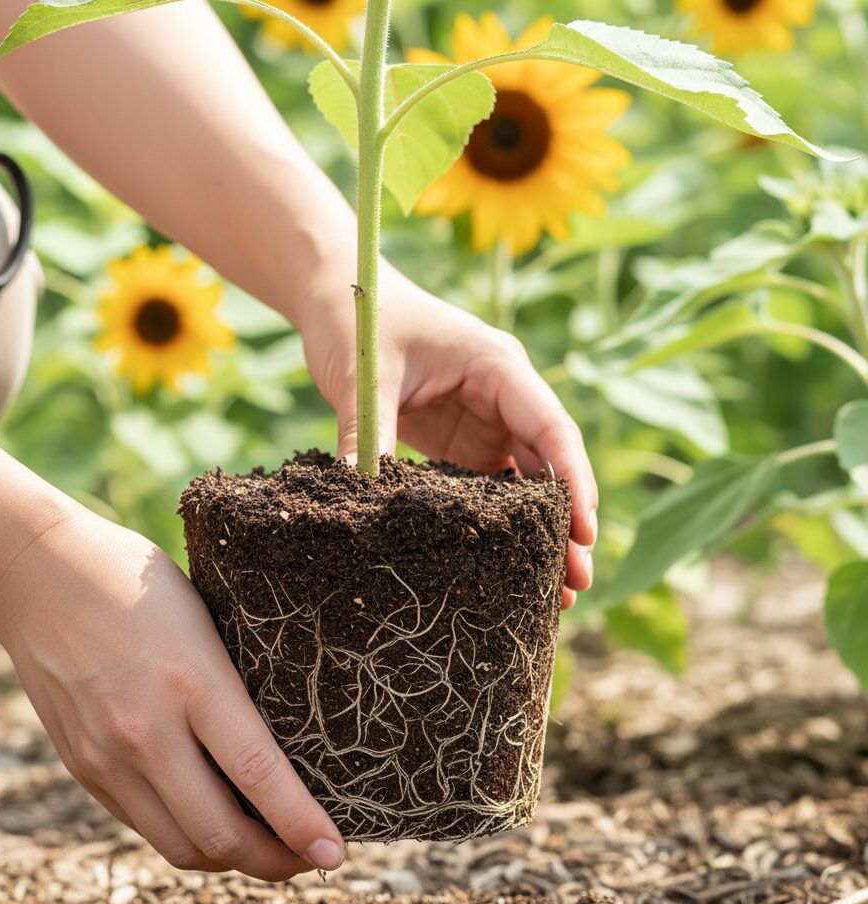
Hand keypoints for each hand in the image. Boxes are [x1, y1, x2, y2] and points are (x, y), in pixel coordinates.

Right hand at [0, 508, 345, 879]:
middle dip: (275, 862)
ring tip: (265, 848)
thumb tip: (278, 748)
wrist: (35, 572)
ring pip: (179, 845)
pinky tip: (210, 820)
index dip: (302, 825)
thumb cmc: (135, 580)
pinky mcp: (81, 767)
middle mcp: (146, 731)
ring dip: (230, 860)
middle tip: (308, 855)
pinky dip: (185, 836)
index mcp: (192, 680)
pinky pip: (143, 825)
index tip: (334, 853)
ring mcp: (106, 756)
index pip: (259, 773)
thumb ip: (231, 687)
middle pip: (220, 834)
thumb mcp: (205, 619)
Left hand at [299, 266, 596, 609]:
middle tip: (576, 583)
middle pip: (547, 465)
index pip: (549, 427)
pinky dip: (503, 524)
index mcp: (496, 366)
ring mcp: (485, 419)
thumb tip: (354, 499)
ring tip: (552, 591)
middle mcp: (503, 395)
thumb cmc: (359, 319)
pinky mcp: (461, 440)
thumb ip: (365, 434)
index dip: (572, 482)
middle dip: (565, 523)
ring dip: (539, 531)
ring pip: (525, 482)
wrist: (341, 293)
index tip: (584, 534)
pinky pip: (490, 486)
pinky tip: (507, 564)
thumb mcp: (363, 375)